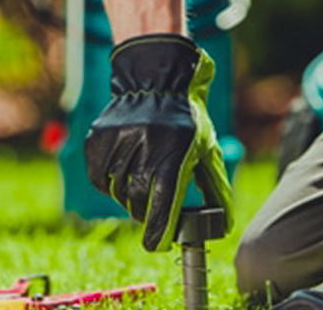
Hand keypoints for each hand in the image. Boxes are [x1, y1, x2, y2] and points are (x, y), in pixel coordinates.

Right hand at [83, 33, 232, 251]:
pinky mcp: (99, 137)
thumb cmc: (186, 118)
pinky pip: (98, 176)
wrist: (157, 79)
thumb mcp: (205, 149)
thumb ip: (213, 187)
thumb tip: (223, 223)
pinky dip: (107, 182)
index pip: (163, 206)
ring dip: (128, 195)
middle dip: (145, 212)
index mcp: (174, 153)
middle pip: (138, 202)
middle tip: (152, 209)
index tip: (158, 243)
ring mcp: (119, 141)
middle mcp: (145, 147)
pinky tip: (121, 172)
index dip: (159, 232)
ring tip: (140, 181)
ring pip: (117, 190)